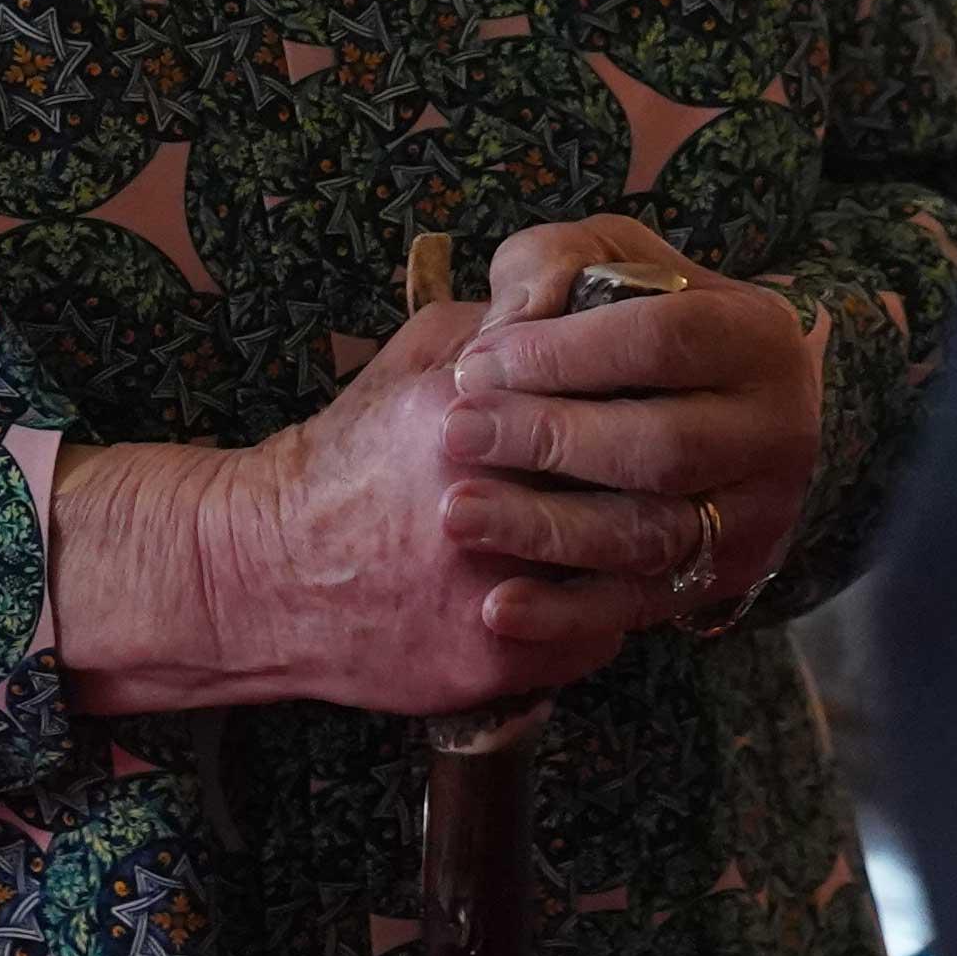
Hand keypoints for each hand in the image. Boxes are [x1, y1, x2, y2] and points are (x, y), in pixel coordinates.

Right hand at [54, 303, 650, 717]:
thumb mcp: (413, 359)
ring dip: (650, 546)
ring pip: (629, 570)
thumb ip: (502, 325)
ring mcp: (489, 590)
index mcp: (469, 415)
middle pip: (633, 488)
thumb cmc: (349, 455)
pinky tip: (596, 586)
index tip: (669, 398)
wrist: (266, 570)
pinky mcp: (490, 659)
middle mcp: (484, 504)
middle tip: (690, 466)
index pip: (607, 399)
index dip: (648, 401)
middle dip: (668, 478)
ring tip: (653, 523)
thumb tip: (590, 297)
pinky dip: (609, 611)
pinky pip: (598, 635)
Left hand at [437, 215, 821, 631]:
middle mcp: (776, 430)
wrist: (724, 401)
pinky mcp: (724, 578)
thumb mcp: (609, 260)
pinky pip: (642, 606)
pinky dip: (567, 614)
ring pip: (652, 534)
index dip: (563, 354)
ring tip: (457, 513)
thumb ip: (557, 263)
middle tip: (456, 434)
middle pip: (660, 445)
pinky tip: (498, 608)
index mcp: (756, 335)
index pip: (662, 339)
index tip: (476, 365)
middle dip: (548, 441)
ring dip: (547, 530)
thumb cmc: (638, 315)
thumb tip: (512, 323)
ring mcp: (757, 514)